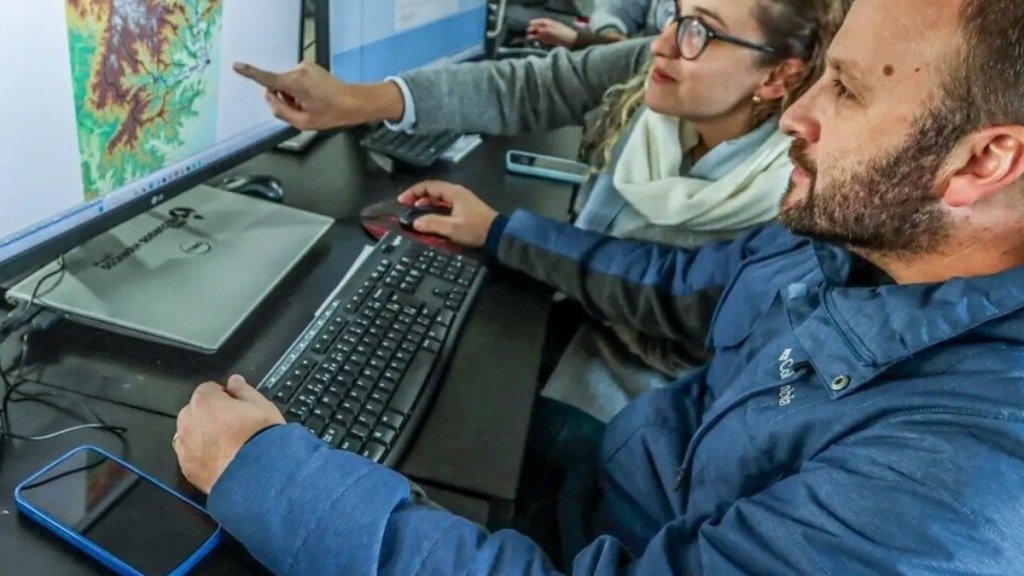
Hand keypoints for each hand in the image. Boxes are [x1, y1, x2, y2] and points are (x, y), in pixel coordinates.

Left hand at [173, 375, 284, 494]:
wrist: (257, 477)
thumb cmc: (260, 441)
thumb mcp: (261, 405)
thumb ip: (244, 390)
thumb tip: (235, 382)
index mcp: (205, 401)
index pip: (209, 389)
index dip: (225, 397)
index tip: (236, 406)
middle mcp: (189, 422)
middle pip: (196, 411)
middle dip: (211, 416)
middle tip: (235, 426)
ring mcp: (185, 447)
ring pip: (191, 434)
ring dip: (203, 436)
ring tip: (228, 446)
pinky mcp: (187, 469)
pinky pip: (191, 456)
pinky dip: (202, 457)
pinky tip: (222, 460)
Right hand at [232, 61, 402, 129]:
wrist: (353, 102)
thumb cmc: (332, 113)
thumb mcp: (303, 122)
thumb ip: (280, 111)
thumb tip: (269, 99)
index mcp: (295, 83)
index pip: (267, 79)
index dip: (250, 73)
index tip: (237, 66)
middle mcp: (298, 70)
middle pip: (277, 85)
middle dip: (284, 98)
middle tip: (302, 110)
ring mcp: (305, 67)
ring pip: (286, 83)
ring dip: (293, 95)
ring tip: (311, 104)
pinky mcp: (310, 67)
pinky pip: (295, 80)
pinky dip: (300, 90)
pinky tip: (314, 97)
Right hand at [397, 181, 498, 247]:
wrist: (498, 235)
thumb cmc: (476, 229)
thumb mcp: (452, 228)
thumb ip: (432, 223)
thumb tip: (415, 222)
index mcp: (453, 192)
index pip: (428, 186)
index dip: (413, 192)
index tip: (402, 200)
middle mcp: (457, 192)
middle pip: (433, 189)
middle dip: (418, 196)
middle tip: (406, 206)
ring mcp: (462, 199)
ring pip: (439, 196)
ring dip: (426, 202)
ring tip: (416, 211)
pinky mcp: (465, 208)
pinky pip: (445, 203)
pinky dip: (435, 207)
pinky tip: (431, 216)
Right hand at [526, 18, 578, 47]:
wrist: (572, 42)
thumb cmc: (563, 35)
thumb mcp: (552, 31)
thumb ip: (543, 31)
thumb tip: (535, 31)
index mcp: (548, 23)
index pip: (539, 22)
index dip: (533, 23)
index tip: (528, 27)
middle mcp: (547, 28)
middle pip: (537, 28)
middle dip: (532, 30)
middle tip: (527, 35)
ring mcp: (547, 34)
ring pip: (537, 34)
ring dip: (533, 36)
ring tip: (528, 40)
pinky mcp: (548, 41)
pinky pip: (540, 40)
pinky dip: (536, 41)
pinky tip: (533, 43)